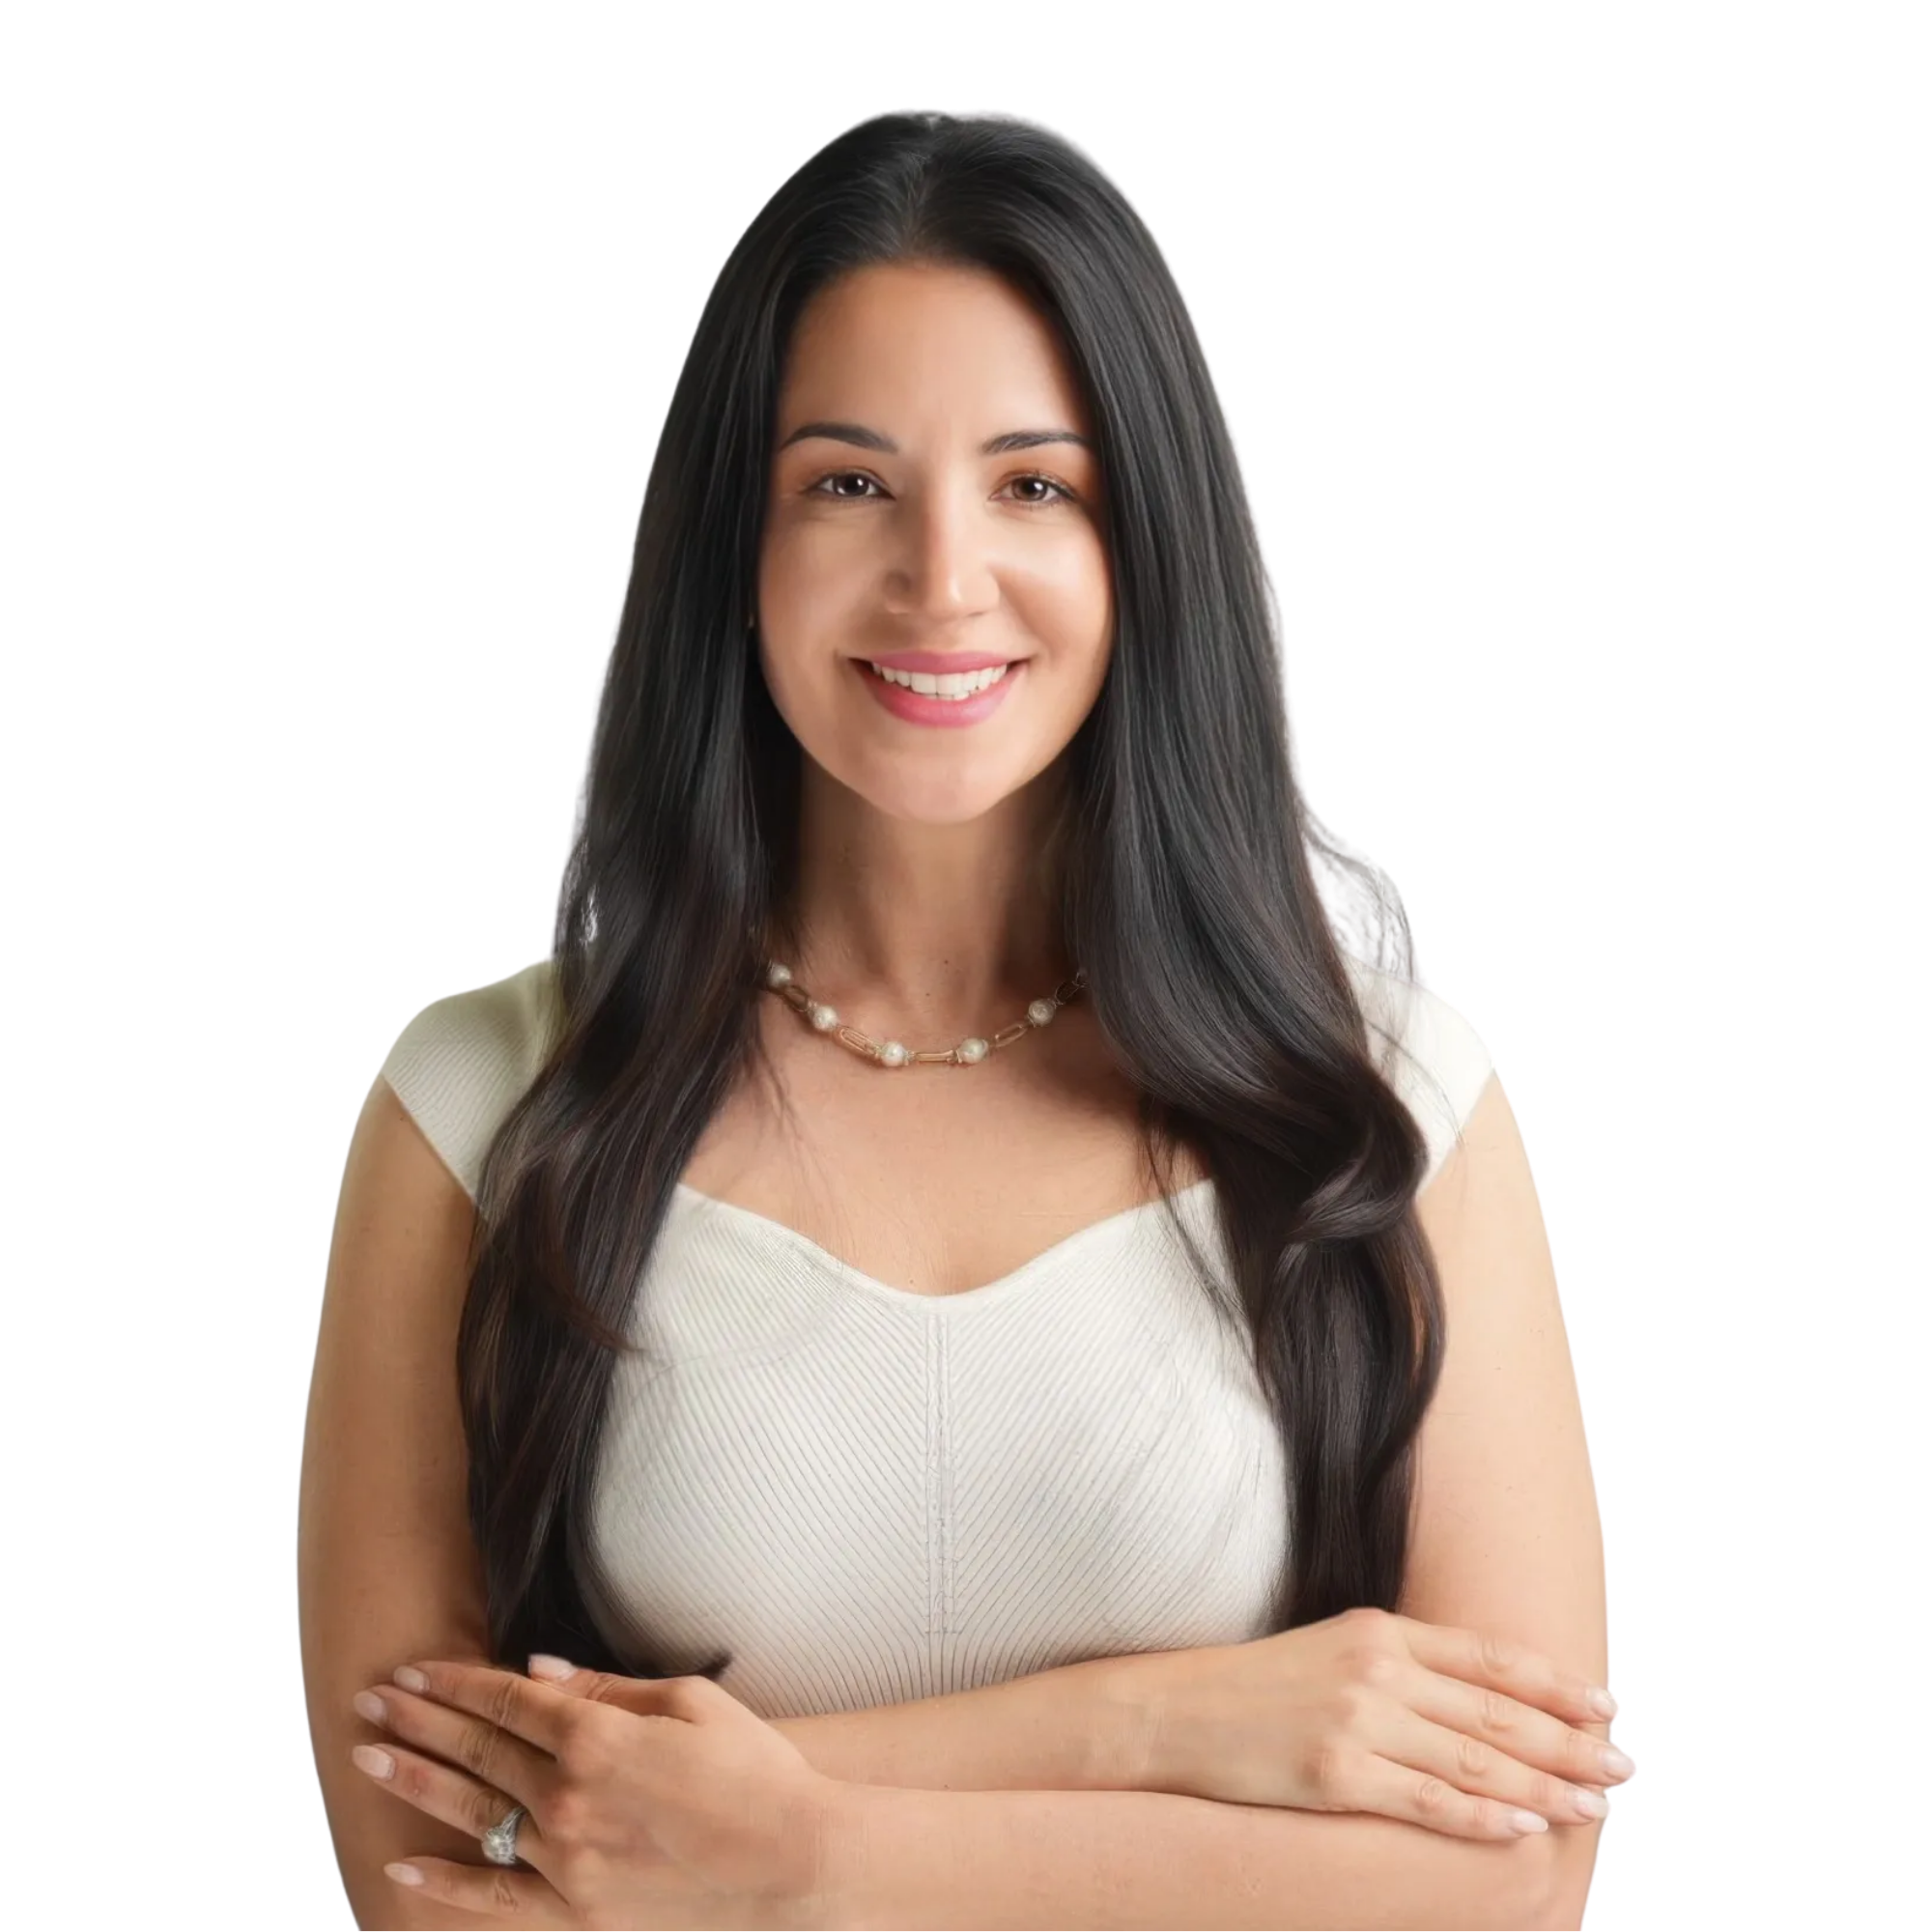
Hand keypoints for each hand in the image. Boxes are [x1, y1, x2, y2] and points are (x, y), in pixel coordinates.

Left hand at [349, 1655, 853, 1929]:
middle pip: (476, 1751)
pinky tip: (401, 1864)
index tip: (412, 1669)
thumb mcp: (691, 1702)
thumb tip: (539, 1673)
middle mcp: (569, 1797)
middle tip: (368, 1700)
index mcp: (598, 1736)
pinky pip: (493, 1899)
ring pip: (472, 1815)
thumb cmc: (755, 1769)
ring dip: (416, 1781)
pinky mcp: (578, 1914)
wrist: (796, 1863)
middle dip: (417, 1720)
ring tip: (366, 1757)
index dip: (454, 1682)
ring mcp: (567, 1861)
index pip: (506, 1701)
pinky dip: (443, 1883)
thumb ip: (610, 1688)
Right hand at [1138, 1607, 1626, 1840]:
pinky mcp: (1335, 1776)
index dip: (1555, 1682)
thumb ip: (1403, 1665)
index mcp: (1379, 1630)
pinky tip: (1524, 1826)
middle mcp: (1376, 1669)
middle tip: (1627, 1765)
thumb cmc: (1258, 1687)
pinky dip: (1483, 1815)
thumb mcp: (1333, 1649)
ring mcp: (1356, 1722)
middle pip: (1496, 1710)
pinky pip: (1428, 1801)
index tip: (1608, 1704)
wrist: (1174, 1714)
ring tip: (1595, 1803)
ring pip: (1475, 1757)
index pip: (1488, 1657)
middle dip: (1570, 1742)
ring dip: (1545, 1785)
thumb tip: (1480, 1696)